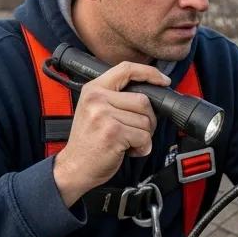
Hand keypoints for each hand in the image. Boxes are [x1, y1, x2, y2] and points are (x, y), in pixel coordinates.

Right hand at [52, 62, 169, 205]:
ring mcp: (104, 115)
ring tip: (127, 142)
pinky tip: (127, 150)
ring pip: (145, 121)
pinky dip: (142, 148)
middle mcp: (97, 98)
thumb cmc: (89, 142)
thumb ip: (116, 97)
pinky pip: (143, 137)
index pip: (126, 69)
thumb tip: (151, 92)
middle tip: (136, 132)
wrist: (74, 167)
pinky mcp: (112, 133)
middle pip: (143, 100)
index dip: (150, 73)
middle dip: (148, 119)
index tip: (163, 81)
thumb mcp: (95, 110)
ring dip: (144, 136)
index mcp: (94, 89)